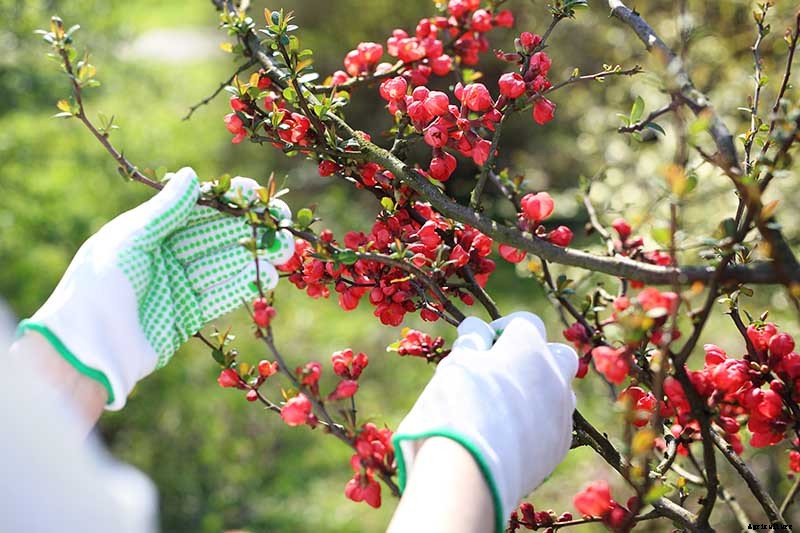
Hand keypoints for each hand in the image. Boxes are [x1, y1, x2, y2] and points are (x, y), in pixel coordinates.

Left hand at [18, 167, 293, 408]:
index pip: (197, 209)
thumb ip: (164, 210)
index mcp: (149, 231)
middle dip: (250, 230)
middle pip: (217, 237)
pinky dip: (244, 286)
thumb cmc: (98, 286)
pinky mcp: (188, 314)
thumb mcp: (129, 240)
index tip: (257, 197)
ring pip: (224, 265)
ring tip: (283, 252)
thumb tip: (192, 174)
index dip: (228, 202)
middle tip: (283, 226)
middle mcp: (167, 254)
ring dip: (254, 258)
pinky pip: (221, 295)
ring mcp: (179, 284)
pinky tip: (267, 278)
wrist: (86, 349)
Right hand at [392, 312, 577, 531]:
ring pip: (560, 389)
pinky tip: (510, 434)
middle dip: (534, 356)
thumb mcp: (455, 364)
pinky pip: (555, 423)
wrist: (469, 470)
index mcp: (527, 348)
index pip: (524, 323)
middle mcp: (553, 376)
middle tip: (501, 372)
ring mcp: (560, 412)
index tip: (482, 345)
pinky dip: (539, 422)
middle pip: (556, 354)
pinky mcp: (559, 446)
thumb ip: (471, 342)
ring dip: (540, 389)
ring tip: (506, 405)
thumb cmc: (455, 407)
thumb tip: (477, 330)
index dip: (502, 330)